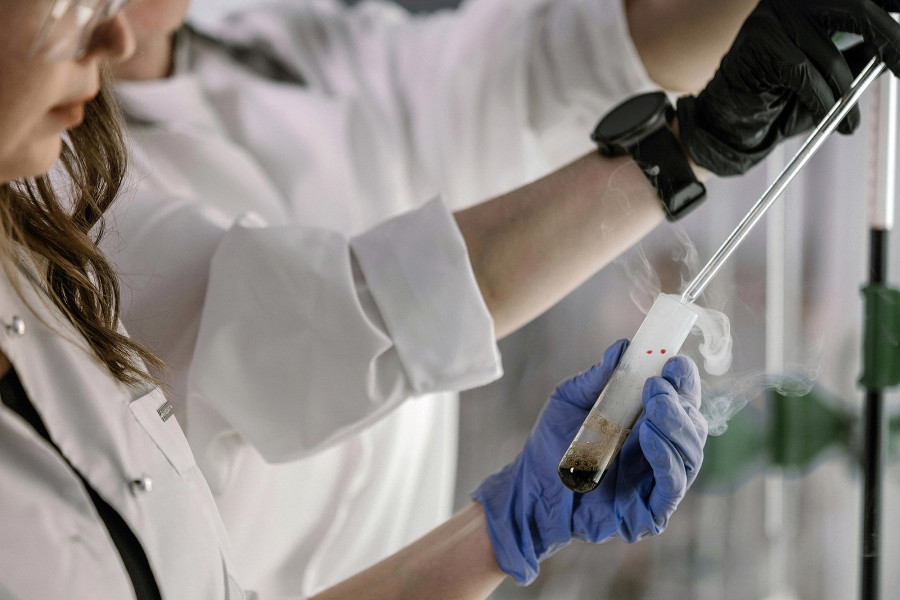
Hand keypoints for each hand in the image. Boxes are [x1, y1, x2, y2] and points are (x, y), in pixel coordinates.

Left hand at [471, 340, 706, 584]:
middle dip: (680, 400)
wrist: (530, 484)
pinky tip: (648, 436)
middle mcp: (661, 448)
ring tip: (654, 406)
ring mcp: (658, 481)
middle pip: (692, 423)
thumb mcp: (570, 399)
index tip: (673, 361)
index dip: (684, 379)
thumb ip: (597, 377)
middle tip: (656, 384)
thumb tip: (622, 347)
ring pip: (690, 452)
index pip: (681, 398)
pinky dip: (666, 458)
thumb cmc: (553, 442)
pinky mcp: (651, 510)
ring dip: (676, 425)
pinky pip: (673, 485)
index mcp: (649, 420)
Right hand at [676, 0, 899, 175]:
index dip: (892, 7)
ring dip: (845, 95)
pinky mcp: (759, 43)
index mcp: (810, 0)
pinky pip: (804, 75)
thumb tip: (893, 46)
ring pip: (829, 56)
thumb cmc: (778, 97)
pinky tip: (824, 119)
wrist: (728, 120)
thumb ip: (860, 53)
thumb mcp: (830, 72)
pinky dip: (819, 103)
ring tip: (848, 119)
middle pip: (858, 9)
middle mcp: (792, 0)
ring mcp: (773, 17)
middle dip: (891, 39)